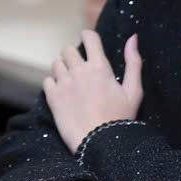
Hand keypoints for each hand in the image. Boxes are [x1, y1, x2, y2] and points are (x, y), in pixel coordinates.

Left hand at [43, 30, 142, 152]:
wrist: (100, 144)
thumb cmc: (120, 118)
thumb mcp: (134, 90)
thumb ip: (133, 62)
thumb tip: (133, 37)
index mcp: (100, 66)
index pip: (89, 36)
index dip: (88, 36)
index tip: (89, 43)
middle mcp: (79, 71)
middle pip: (68, 49)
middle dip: (73, 55)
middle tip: (80, 67)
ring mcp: (64, 84)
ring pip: (56, 63)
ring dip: (62, 68)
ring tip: (70, 80)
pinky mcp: (53, 98)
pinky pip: (47, 81)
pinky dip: (53, 84)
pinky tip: (62, 93)